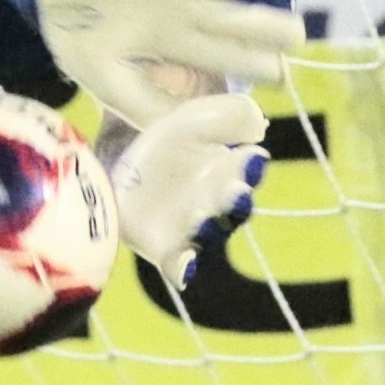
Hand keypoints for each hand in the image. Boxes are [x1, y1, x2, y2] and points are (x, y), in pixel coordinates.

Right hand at [0, 0, 299, 130]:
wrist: (43, 6)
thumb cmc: (85, 47)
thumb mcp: (116, 89)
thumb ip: (154, 110)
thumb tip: (204, 133)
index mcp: (183, 47)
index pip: (234, 57)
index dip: (263, 65)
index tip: (280, 74)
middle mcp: (188, 13)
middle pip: (241, 19)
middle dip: (272, 26)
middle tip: (296, 35)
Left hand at [106, 93, 271, 289]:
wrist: (126, 165)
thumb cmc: (171, 143)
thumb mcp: (194, 119)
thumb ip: (227, 116)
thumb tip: (257, 123)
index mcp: (230, 170)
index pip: (248, 170)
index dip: (251, 166)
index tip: (251, 157)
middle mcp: (218, 204)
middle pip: (234, 207)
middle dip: (236, 200)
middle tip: (235, 191)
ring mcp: (193, 229)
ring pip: (209, 234)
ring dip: (209, 228)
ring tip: (202, 218)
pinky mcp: (166, 249)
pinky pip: (179, 264)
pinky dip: (184, 268)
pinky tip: (185, 268)